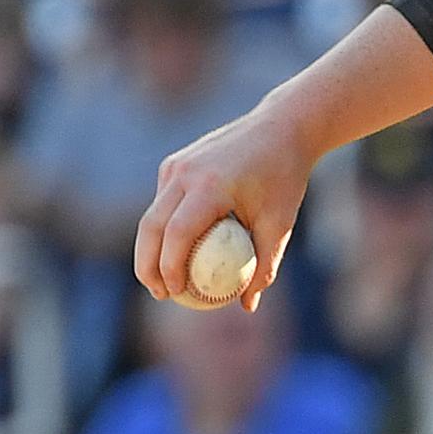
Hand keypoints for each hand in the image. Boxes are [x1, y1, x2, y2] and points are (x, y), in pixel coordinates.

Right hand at [134, 101, 309, 307]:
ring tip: (162, 279)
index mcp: (210, 185)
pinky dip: (163, 228)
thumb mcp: (281, 223)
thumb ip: (264, 265)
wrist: (281, 128)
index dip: (169, 267)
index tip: (176, 294)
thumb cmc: (285, 178)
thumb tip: (247, 305)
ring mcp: (176, 165)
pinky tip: (175, 251)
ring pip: (151, 214)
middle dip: (147, 265)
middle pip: (151, 226)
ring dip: (150, 249)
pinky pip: (163, 201)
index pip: (176, 233)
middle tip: (159, 294)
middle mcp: (185, 173)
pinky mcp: (175, 163)